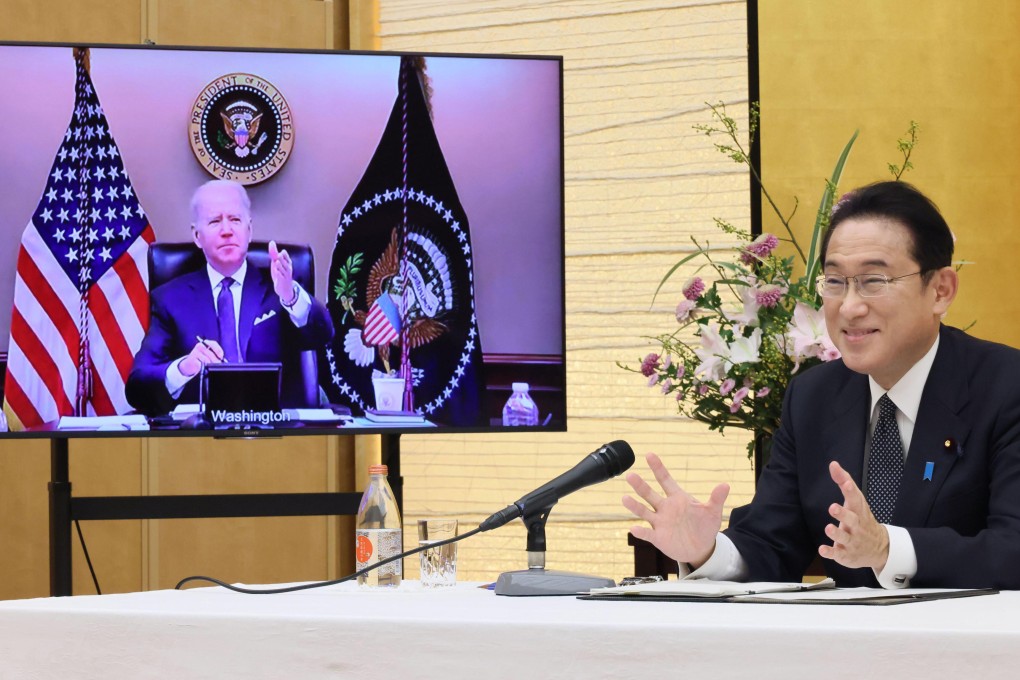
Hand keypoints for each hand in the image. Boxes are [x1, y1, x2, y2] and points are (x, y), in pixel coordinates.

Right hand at [180, 340, 224, 376]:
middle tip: (218, 365)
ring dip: (211, 365)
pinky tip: (204, 367)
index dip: (218, 350)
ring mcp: (195, 352)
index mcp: (206, 343)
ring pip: (207, 360)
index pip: (213, 344)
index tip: (221, 356)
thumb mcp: (208, 354)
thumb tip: (224, 360)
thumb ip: (215, 355)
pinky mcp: (192, 359)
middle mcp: (200, 346)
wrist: (190, 364)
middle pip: (211, 354)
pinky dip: (204, 367)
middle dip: (216, 361)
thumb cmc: (202, 358)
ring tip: (211, 367)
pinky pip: (201, 364)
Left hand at [268, 240, 296, 303]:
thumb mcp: (277, 263)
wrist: (285, 289)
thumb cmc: (281, 274)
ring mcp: (285, 275)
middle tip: (279, 255)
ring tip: (277, 262)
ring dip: (280, 266)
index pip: (287, 257)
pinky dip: (278, 273)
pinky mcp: (282, 280)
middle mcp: (288, 269)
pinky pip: (280, 276)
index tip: (282, 251)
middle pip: (285, 262)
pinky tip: (276, 271)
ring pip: (283, 269)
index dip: (284, 254)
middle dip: (282, 259)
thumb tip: (271, 243)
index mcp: (287, 263)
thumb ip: (274, 254)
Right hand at [622, 452, 728, 566]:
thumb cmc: (704, 526)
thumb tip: (726, 485)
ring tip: (624, 498)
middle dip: (640, 485)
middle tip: (631, 475)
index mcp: (678, 498)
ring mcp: (660, 522)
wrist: (700, 548)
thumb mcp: (712, 512)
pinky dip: (640, 532)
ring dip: (635, 505)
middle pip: (650, 494)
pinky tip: (633, 529)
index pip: (665, 480)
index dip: (658, 468)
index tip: (649, 455)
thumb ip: (716, 498)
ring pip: (644, 511)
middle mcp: (665, 508)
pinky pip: (647, 533)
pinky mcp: (658, 537)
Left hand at [818, 461, 889, 570]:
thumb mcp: (856, 501)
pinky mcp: (845, 554)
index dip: (851, 491)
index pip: (856, 499)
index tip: (846, 482)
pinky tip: (822, 550)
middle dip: (843, 514)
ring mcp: (852, 541)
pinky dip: (830, 552)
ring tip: (828, 528)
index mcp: (859, 511)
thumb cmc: (862, 520)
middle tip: (832, 507)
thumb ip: (844, 482)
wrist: (880, 549)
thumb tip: (833, 464)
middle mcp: (857, 526)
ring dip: (836, 533)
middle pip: (851, 519)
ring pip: (844, 537)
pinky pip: (838, 554)